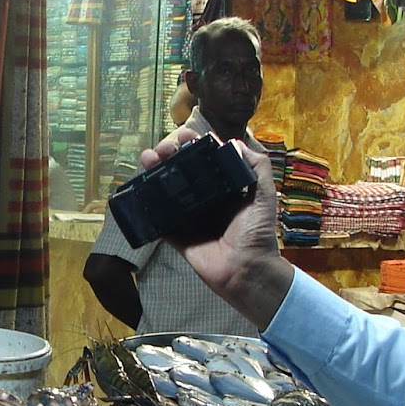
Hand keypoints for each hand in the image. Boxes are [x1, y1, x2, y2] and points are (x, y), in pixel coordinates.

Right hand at [140, 126, 292, 329]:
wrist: (246, 270)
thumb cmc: (257, 233)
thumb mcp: (264, 195)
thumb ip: (257, 167)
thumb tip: (234, 142)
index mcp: (224, 188)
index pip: (205, 160)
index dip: (194, 145)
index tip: (184, 135)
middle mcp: (205, 199)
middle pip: (182, 171)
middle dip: (170, 155)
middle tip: (162, 149)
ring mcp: (189, 217)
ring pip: (167, 190)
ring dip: (155, 172)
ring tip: (147, 159)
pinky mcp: (177, 235)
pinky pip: (160, 218)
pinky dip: (149, 205)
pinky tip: (140, 188)